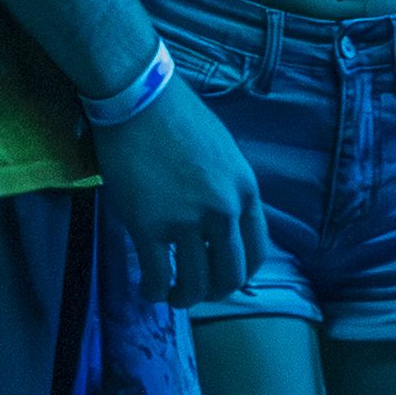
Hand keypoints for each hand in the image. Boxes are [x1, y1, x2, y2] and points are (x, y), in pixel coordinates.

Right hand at [99, 76, 269, 303]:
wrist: (138, 97)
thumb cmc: (177, 116)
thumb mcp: (224, 153)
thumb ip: (229, 190)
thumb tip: (225, 223)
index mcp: (245, 192)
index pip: (257, 253)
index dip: (241, 274)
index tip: (225, 279)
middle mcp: (223, 211)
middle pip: (230, 275)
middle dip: (215, 291)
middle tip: (198, 291)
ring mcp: (187, 221)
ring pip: (195, 283)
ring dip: (184, 297)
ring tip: (172, 295)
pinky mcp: (149, 227)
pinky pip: (157, 275)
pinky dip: (154, 290)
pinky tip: (148, 290)